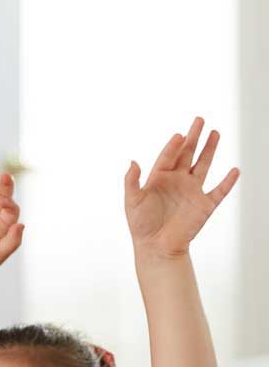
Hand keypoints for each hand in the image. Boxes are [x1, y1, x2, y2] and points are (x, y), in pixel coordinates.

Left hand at [125, 117, 238, 256]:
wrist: (156, 247)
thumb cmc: (141, 225)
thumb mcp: (132, 201)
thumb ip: (131, 181)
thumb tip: (132, 162)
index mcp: (159, 179)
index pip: (168, 157)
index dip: (173, 145)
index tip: (179, 135)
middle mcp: (177, 182)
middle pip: (187, 155)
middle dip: (194, 137)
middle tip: (199, 120)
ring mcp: (192, 192)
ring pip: (203, 165)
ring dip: (209, 150)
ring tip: (215, 133)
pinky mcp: (204, 205)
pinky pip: (219, 191)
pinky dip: (228, 181)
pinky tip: (234, 170)